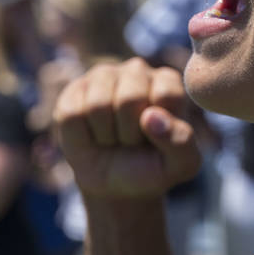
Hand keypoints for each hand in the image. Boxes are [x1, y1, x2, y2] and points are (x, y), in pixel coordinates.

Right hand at [53, 57, 200, 198]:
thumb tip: (150, 116)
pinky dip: (82, 137)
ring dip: (106, 135)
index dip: (159, 128)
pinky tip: (92, 135)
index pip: (166, 95)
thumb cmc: (152, 167)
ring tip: (113, 138)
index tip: (156, 139)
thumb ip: (180, 141)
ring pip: (98, 105)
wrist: (115, 184)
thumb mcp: (180, 164)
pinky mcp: (74, 90)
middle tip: (131, 141)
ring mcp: (103, 76)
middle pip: (130, 98)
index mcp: (168, 82)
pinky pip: (72, 114)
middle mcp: (137, 70)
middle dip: (129, 133)